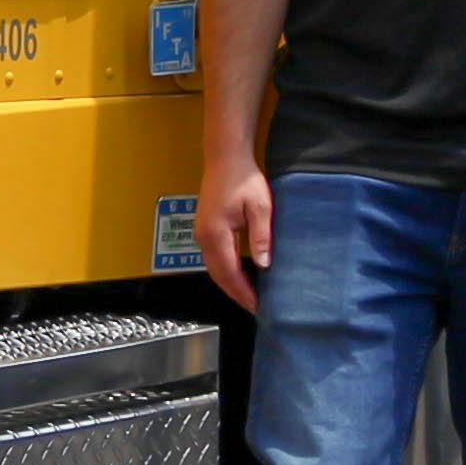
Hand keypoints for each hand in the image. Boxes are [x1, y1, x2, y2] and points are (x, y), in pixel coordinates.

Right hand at [197, 154, 277, 310]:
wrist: (225, 158)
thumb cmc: (243, 179)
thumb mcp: (260, 207)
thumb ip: (261, 236)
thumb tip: (264, 265)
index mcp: (216, 234)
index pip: (230, 273)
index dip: (243, 292)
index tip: (257, 306)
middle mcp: (204, 237)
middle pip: (218, 275)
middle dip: (235, 293)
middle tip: (254, 307)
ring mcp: (201, 233)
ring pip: (213, 268)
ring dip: (229, 284)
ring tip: (248, 295)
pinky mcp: (204, 229)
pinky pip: (213, 258)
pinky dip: (225, 272)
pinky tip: (238, 275)